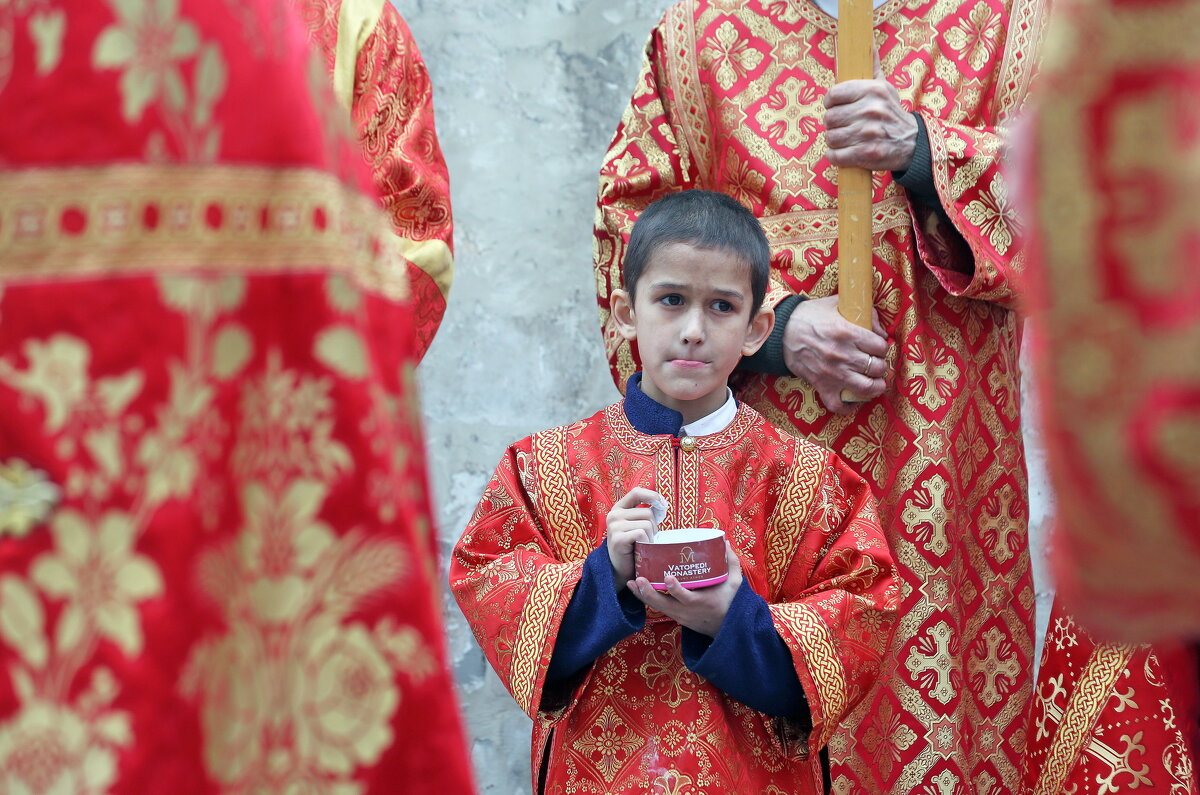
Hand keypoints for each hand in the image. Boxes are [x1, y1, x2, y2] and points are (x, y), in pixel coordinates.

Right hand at [606, 487, 662, 589]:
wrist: (620, 569)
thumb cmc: (632, 546)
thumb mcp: (637, 525)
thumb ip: (645, 514)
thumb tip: (662, 505)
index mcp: (618, 508)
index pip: (636, 492)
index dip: (652, 496)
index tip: (663, 506)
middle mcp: (614, 515)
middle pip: (647, 513)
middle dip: (654, 527)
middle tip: (647, 539)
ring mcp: (614, 527)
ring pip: (647, 524)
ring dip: (650, 537)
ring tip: (643, 546)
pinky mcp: (618, 539)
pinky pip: (641, 534)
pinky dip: (646, 543)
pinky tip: (640, 550)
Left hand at [628, 541, 743, 636]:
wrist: (727, 628)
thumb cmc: (730, 603)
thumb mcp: (735, 583)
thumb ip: (730, 562)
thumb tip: (724, 540)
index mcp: (702, 602)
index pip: (686, 597)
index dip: (676, 589)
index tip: (668, 577)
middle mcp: (688, 611)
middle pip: (664, 605)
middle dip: (649, 593)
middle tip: (638, 579)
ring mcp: (679, 616)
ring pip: (657, 607)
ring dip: (643, 595)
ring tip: (631, 582)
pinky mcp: (675, 617)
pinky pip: (658, 609)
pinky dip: (646, 599)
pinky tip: (636, 589)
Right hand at [783, 295, 889, 414]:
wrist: (782, 331)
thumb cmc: (810, 316)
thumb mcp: (837, 305)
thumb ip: (862, 313)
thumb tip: (880, 330)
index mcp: (848, 333)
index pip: (880, 347)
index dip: (882, 347)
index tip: (877, 348)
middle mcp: (843, 355)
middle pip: (877, 367)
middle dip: (880, 365)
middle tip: (876, 363)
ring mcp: (833, 373)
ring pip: (866, 388)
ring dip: (875, 386)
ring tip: (875, 382)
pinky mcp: (822, 385)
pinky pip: (838, 405)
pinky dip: (848, 407)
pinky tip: (853, 401)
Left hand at [823, 50, 917, 171]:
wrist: (913, 143)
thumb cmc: (892, 114)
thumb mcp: (885, 88)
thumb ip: (872, 68)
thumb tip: (869, 43)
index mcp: (873, 90)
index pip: (833, 94)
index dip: (830, 103)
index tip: (835, 107)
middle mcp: (871, 110)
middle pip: (829, 118)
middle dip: (832, 124)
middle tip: (842, 125)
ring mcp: (868, 133)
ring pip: (830, 137)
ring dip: (834, 141)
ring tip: (845, 139)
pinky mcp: (867, 153)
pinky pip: (835, 155)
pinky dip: (835, 156)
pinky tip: (844, 153)